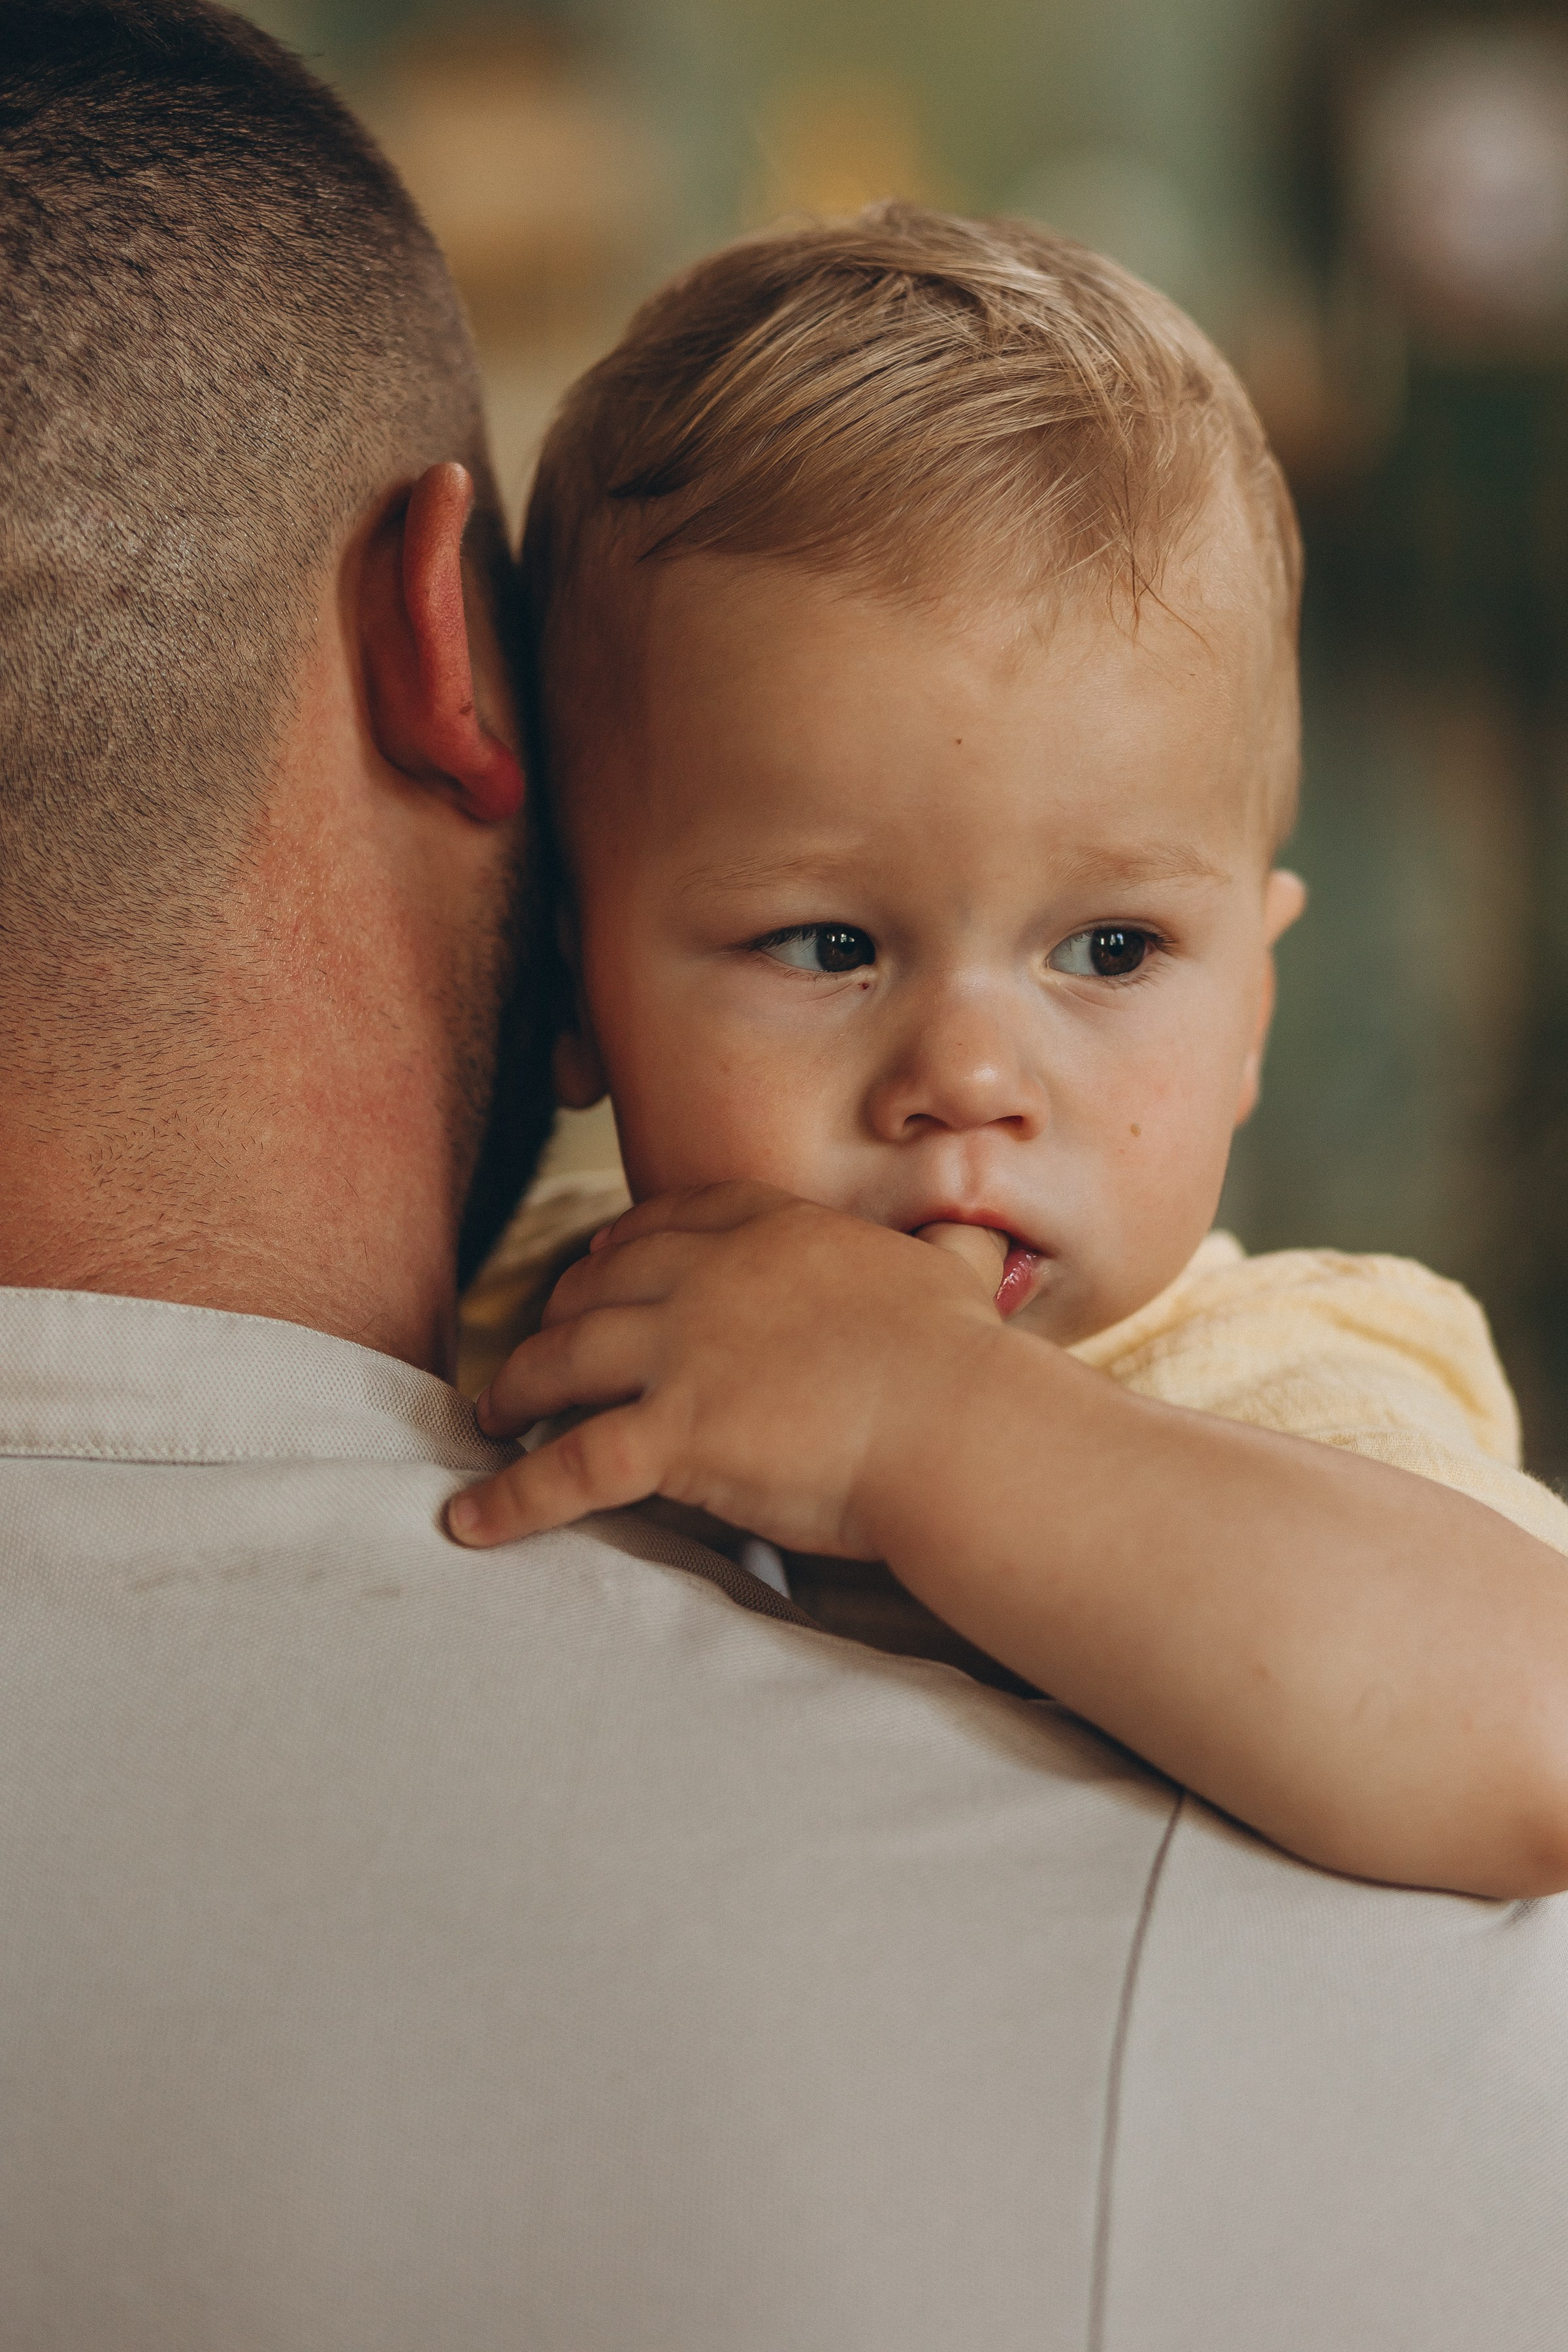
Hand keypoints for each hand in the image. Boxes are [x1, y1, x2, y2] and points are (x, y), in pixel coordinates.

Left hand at [445, 1183, 1008, 1552]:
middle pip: (602, 1284)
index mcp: (777, 1231)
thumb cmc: (968, 1363)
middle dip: (557, 1313)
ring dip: (514, 1387)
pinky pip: (567, 1466)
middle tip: (535, 1346)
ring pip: (562, 1359)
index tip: (597, 1257)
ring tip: (491, 1414)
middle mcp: (713, 1276)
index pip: (675, 1219)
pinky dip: (511, 1498)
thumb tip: (979, 1237)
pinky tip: (470, 1521)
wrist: (960, 1426)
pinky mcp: (672, 1432)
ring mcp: (684, 1351)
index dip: (623, 1241)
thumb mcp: (955, 1275)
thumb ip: (948, 1252)